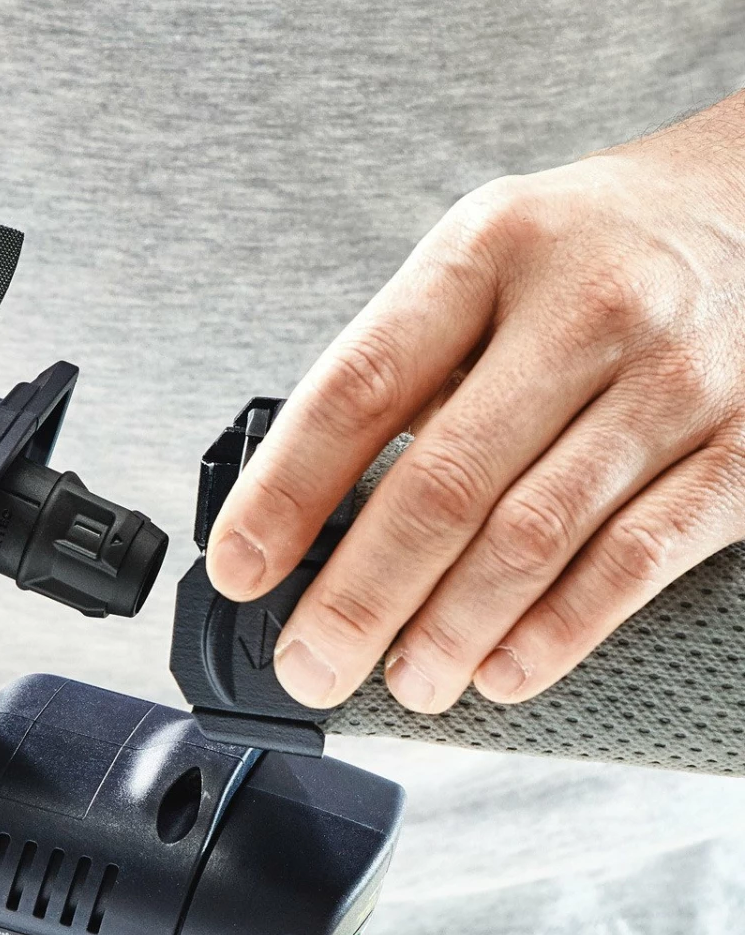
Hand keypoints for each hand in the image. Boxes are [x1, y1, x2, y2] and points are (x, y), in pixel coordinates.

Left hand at [206, 94, 744, 713]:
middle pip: (442, 482)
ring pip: (532, 536)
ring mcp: (672, 382)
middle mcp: (583, 311)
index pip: (360, 388)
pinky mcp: (743, 451)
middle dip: (359, 595)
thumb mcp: (484, 263)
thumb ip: (407, 372)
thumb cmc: (593, 254)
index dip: (286, 492)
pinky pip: (633, 561)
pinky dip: (555, 631)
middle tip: (309, 663)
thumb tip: (309, 522)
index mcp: (488, 253)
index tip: (239, 570)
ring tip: (403, 682)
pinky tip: (502, 670)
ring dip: (449, 630)